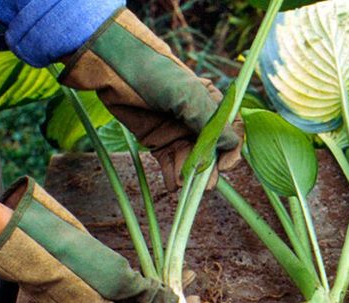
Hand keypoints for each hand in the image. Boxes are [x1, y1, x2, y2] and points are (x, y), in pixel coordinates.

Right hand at [0, 178, 176, 302]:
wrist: (31, 241)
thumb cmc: (73, 266)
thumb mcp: (119, 280)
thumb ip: (147, 293)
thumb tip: (170, 301)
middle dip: (173, 302)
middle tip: (197, 286)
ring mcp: (99, 298)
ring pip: (139, 298)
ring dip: (162, 287)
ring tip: (187, 272)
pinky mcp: (96, 278)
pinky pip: (128, 283)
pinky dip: (146, 277)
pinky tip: (162, 269)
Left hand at [58, 7, 242, 190]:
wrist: (117, 70)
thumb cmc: (158, 76)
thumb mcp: (189, 96)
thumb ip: (210, 122)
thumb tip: (232, 146)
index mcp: (212, 107)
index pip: (232, 134)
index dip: (231, 152)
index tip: (223, 166)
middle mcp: (198, 123)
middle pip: (212, 153)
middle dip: (208, 170)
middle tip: (203, 184)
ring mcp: (178, 134)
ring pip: (191, 163)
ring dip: (189, 176)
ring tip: (182, 183)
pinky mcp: (158, 143)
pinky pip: (170, 165)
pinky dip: (172, 177)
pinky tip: (171, 185)